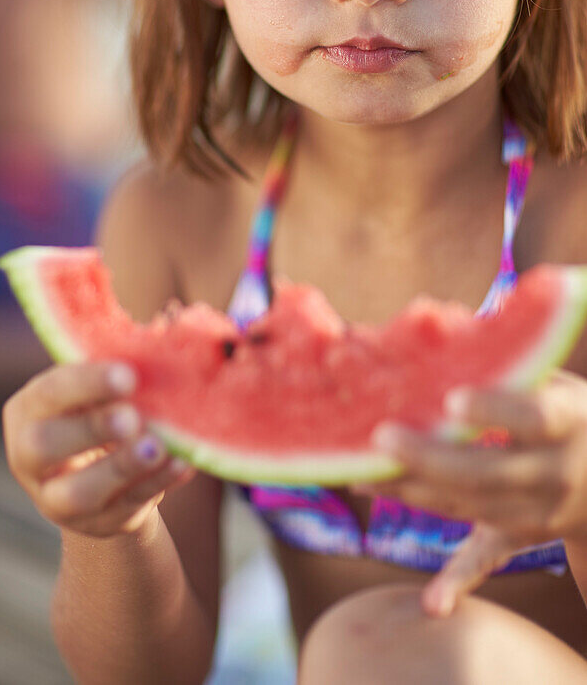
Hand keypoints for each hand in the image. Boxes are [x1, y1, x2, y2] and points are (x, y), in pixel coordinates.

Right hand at [3, 361, 194, 537]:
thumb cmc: (98, 408)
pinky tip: (181, 464)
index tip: (128, 375)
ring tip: (157, 447)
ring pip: (80, 493)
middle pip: (44, 446)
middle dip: (91, 429)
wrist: (101, 468)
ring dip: (122, 467)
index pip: (49, 393)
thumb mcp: (95, 389)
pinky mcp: (97, 524)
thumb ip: (113, 375)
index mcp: (28, 410)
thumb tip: (155, 352)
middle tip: (132, 417)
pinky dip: (157, 484)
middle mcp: (30, 458)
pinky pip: (126, 508)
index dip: (87, 384)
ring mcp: (59, 499)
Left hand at [352, 369, 586, 615]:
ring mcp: (540, 512)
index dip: (495, 410)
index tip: (452, 398)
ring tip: (360, 472)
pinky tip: (432, 604)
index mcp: (567, 422)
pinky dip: (457, 578)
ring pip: (473, 508)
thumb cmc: (570, 411)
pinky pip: (486, 556)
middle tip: (382, 438)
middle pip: (491, 473)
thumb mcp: (553, 380)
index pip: (533, 417)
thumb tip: (437, 321)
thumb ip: (503, 361)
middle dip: (433, 459)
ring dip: (416, 492)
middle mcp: (555, 473)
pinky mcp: (522, 536)